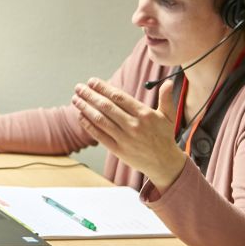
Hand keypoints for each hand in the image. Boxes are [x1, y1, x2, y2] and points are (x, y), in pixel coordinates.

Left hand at [71, 78, 186, 190]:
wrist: (164, 163)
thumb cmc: (164, 137)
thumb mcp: (169, 116)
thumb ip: (166, 98)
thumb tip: (169, 82)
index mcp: (144, 114)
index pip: (119, 97)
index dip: (103, 88)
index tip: (92, 81)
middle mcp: (133, 125)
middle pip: (106, 107)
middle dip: (90, 95)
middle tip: (79, 87)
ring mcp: (124, 138)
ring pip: (100, 120)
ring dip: (85, 108)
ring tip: (75, 99)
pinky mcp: (118, 150)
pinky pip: (100, 135)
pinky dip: (88, 125)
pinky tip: (81, 116)